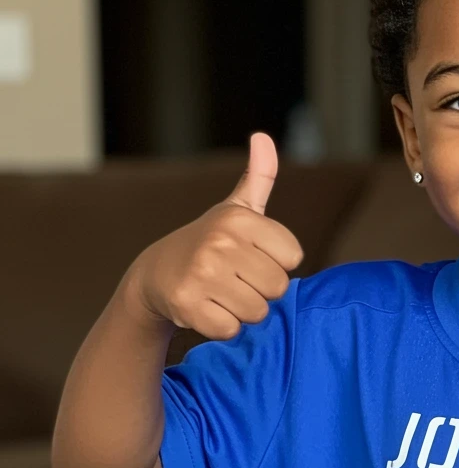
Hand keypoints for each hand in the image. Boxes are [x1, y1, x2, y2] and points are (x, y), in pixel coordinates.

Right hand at [125, 132, 303, 339]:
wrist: (155, 274)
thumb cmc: (210, 242)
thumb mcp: (235, 208)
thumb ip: (258, 177)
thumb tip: (263, 138)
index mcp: (239, 219)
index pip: (294, 257)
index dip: (276, 264)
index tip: (253, 258)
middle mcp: (220, 241)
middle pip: (278, 287)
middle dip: (261, 291)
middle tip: (236, 280)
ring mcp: (202, 272)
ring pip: (258, 311)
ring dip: (244, 311)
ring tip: (222, 294)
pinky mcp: (187, 304)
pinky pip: (232, 329)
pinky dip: (223, 327)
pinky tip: (208, 309)